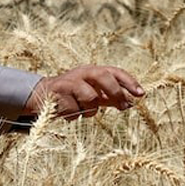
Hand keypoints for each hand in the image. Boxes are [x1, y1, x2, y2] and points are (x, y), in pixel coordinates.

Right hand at [23, 65, 143, 119]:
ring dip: (90, 109)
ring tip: (81, 110)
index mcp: (92, 71)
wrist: (43, 96)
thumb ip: (110, 97)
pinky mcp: (57, 93)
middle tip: (124, 106)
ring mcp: (69, 82)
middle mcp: (82, 73)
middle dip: (115, 91)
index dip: (129, 81)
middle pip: (103, 77)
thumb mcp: (93, 94)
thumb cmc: (73, 95)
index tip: (141, 94)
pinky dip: (74, 114)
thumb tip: (131, 103)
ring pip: (90, 97)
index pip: (114, 71)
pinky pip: (75, 110)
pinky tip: (67, 111)